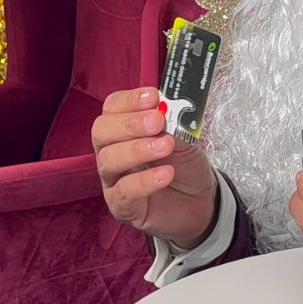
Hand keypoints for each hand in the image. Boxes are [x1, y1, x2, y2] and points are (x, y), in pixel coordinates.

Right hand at [91, 87, 218, 247]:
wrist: (201, 202)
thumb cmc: (185, 166)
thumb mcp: (184, 137)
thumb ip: (173, 122)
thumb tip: (165, 108)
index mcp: (124, 129)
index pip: (113, 107)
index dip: (130, 100)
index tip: (153, 97)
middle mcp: (112, 151)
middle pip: (102, 131)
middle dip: (129, 124)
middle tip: (157, 122)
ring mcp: (113, 180)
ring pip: (109, 160)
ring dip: (138, 149)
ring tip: (166, 146)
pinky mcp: (121, 206)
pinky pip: (123, 191)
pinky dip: (144, 180)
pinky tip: (165, 174)